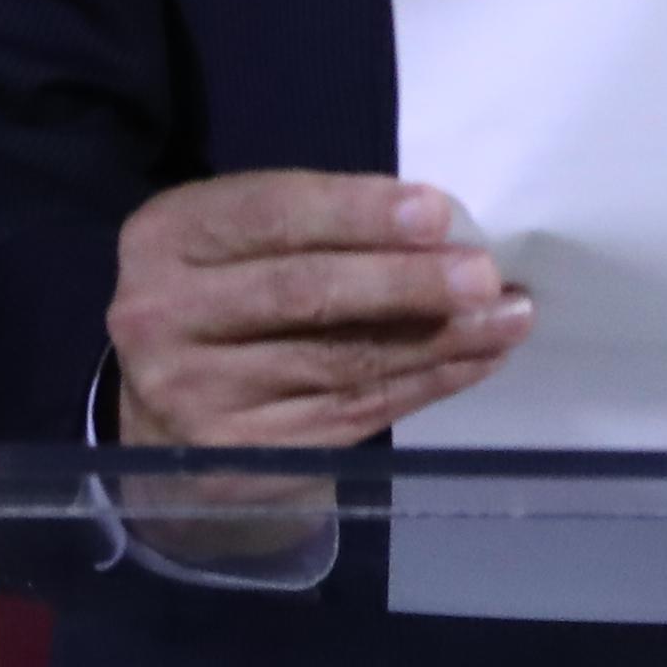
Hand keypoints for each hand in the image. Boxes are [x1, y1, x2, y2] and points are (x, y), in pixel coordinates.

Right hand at [104, 172, 529, 446]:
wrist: (159, 413)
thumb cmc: (223, 296)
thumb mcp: (239, 240)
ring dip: (437, 338)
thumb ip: (316, 228)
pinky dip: (423, 384)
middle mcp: (162, 316)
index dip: (358, 212)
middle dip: (406, 281)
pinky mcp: (240, 455)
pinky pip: (351, 414)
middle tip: (484, 274)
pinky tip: (473, 361)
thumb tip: (443, 230)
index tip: (439, 213)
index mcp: (165, 237)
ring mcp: (196, 395)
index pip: (271, 214)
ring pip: (339, 361)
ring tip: (506, 318)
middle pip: (305, 293)